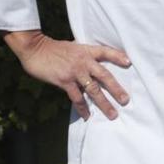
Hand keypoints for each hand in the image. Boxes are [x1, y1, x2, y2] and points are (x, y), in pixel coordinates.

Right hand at [4, 30, 130, 121]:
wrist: (34, 49)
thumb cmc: (53, 48)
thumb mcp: (72, 47)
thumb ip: (83, 55)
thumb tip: (92, 66)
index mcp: (86, 51)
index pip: (105, 52)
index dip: (118, 56)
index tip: (129, 63)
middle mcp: (83, 61)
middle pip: (104, 76)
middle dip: (116, 89)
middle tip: (126, 100)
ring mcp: (74, 72)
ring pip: (93, 90)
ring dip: (104, 103)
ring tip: (112, 114)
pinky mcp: (64, 81)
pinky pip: (76, 97)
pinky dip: (82, 108)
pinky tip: (87, 116)